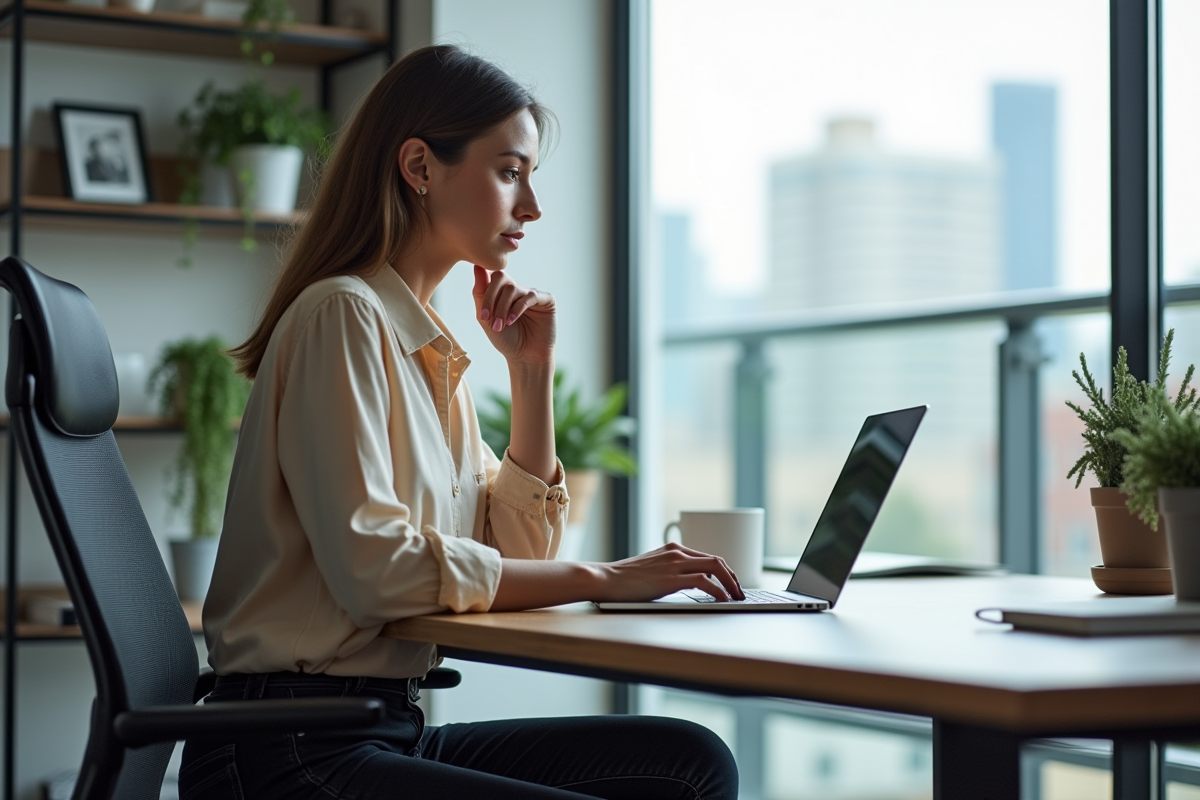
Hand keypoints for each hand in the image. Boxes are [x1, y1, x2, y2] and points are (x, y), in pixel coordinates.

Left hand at [472, 265, 555, 364]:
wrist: (525, 358)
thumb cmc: (506, 340)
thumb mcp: (486, 318)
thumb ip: (480, 293)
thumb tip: (477, 266)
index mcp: (503, 292)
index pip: (491, 277)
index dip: (485, 292)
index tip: (482, 316)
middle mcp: (518, 290)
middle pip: (501, 277)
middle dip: (491, 297)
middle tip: (487, 318)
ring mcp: (532, 294)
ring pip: (513, 288)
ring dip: (503, 308)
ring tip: (500, 326)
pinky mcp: (546, 300)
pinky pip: (530, 296)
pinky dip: (517, 308)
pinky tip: (511, 321)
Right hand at [592, 543, 744, 602]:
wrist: (605, 579)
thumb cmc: (624, 579)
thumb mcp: (651, 569)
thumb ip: (669, 571)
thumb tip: (687, 584)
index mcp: (673, 548)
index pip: (708, 557)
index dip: (725, 571)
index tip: (731, 584)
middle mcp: (677, 552)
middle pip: (717, 560)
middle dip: (733, 577)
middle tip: (740, 592)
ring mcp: (674, 564)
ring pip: (715, 568)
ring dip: (730, 584)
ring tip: (736, 598)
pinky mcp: (670, 579)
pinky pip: (704, 582)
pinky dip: (718, 591)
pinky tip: (722, 600)